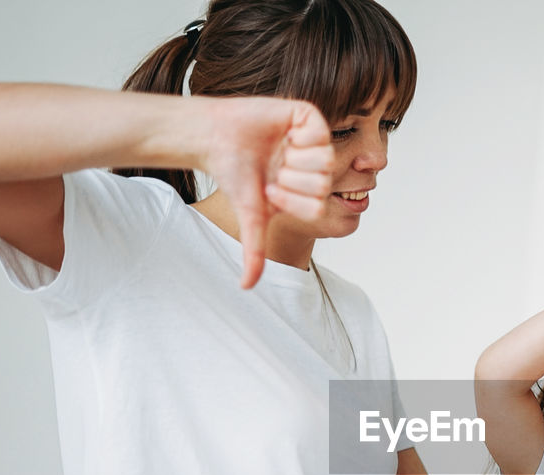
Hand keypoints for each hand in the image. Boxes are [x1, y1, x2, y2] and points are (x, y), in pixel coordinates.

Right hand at [200, 97, 333, 288]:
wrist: (216, 137)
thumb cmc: (233, 175)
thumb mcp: (251, 216)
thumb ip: (255, 252)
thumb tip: (246, 288)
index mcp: (305, 189)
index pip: (319, 206)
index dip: (293, 201)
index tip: (270, 190)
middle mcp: (313, 167)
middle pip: (325, 184)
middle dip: (293, 181)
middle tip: (273, 171)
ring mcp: (313, 141)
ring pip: (327, 160)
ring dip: (295, 160)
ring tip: (278, 153)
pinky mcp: (307, 117)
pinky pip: (321, 133)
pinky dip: (299, 138)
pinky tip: (283, 135)